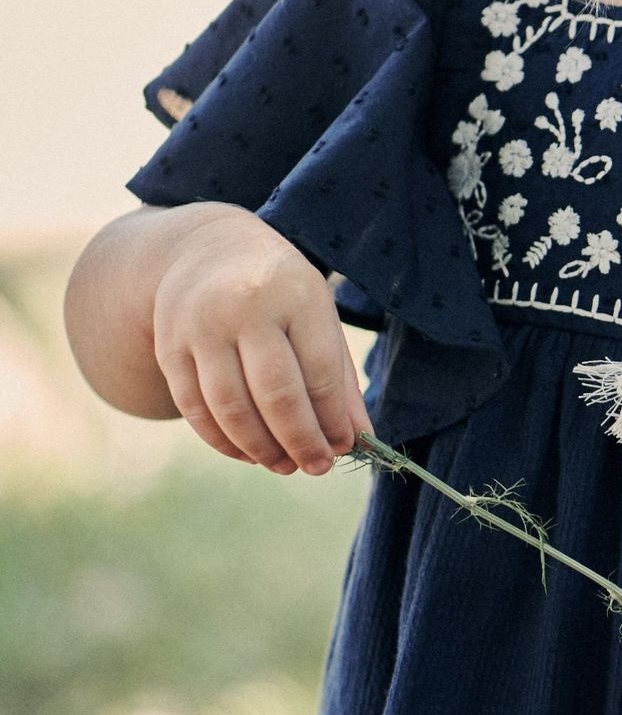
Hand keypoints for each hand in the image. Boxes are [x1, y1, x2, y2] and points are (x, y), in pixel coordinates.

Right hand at [150, 202, 371, 474]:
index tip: (343, 447)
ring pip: (230, 407)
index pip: (319, 371)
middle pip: (275, 393)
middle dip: (300, 441)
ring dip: (260, 448)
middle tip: (315, 467)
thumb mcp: (318, 316)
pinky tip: (246, 453)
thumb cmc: (279, 291)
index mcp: (295, 295)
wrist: (207, 248)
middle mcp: (245, 308)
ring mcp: (201, 327)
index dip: (332, 419)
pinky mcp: (169, 347)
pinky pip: (194, 407)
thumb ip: (339, 378)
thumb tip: (359, 439)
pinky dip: (222, 440)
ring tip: (283, 465)